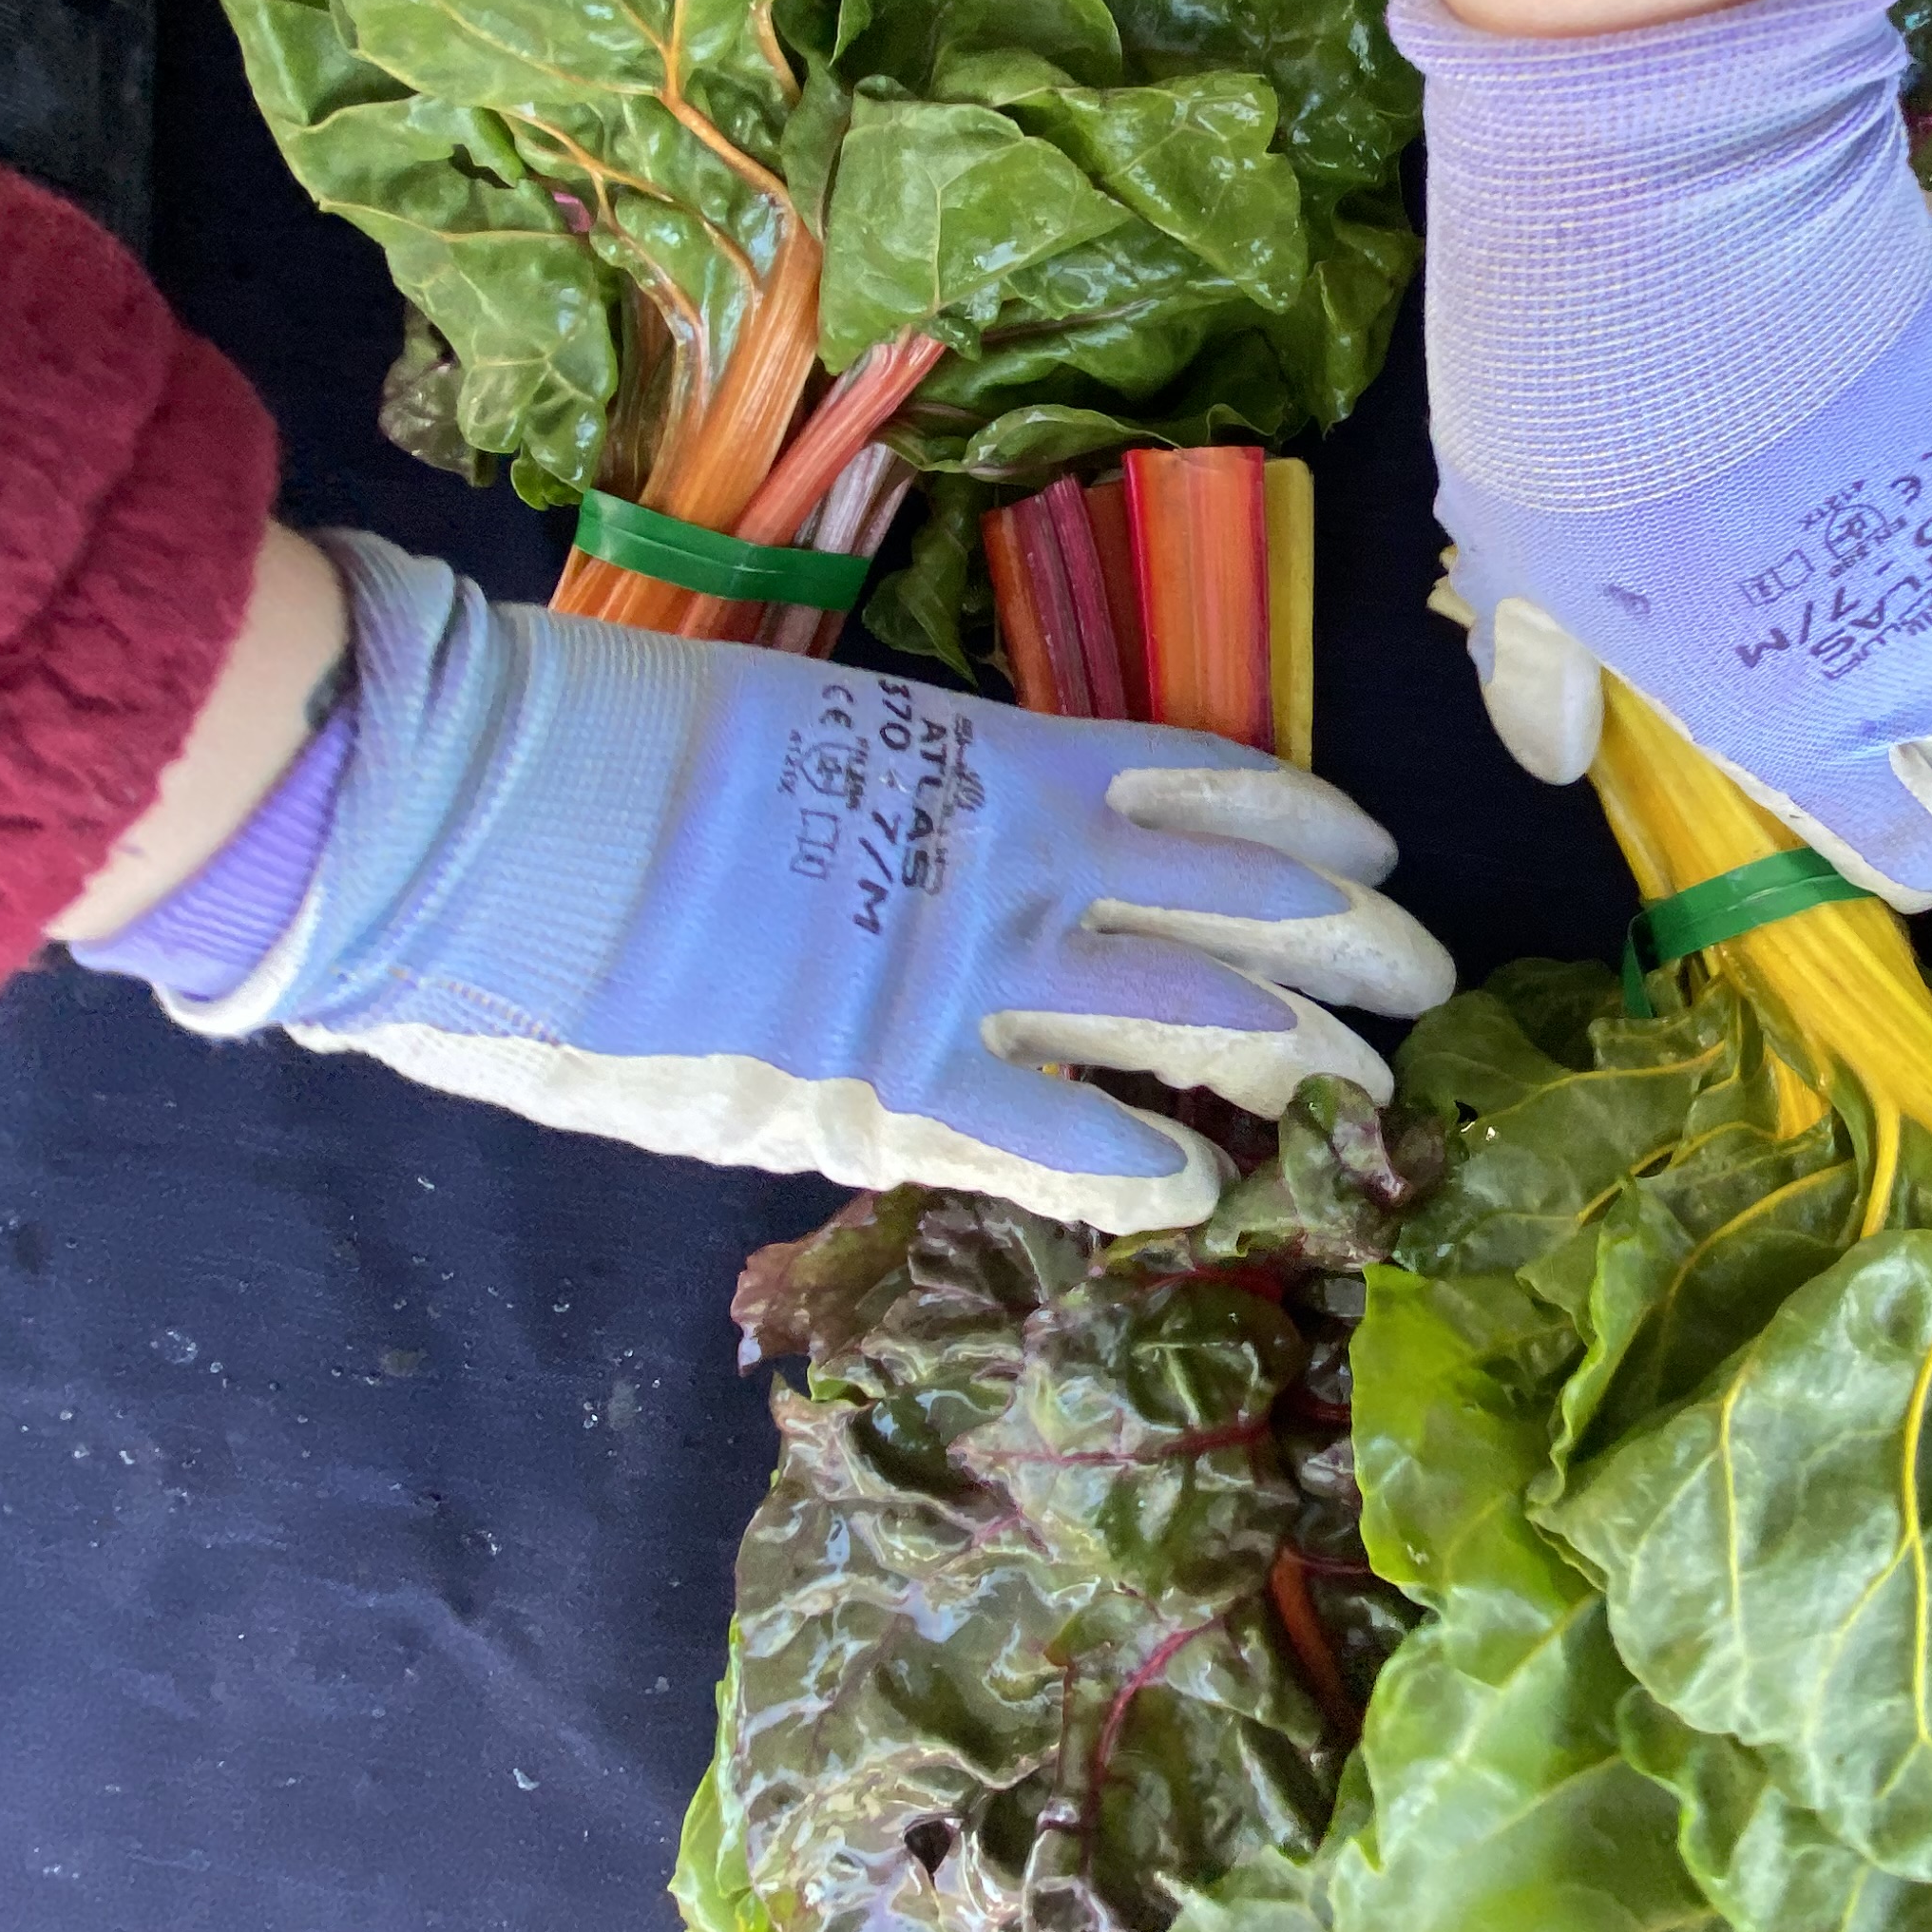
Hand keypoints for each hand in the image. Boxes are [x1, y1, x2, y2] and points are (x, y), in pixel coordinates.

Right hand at [146, 535, 1451, 1231]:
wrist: (502, 815)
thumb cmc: (616, 750)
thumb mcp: (793, 741)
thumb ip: (888, 799)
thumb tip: (938, 830)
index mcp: (992, 753)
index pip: (1200, 784)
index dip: (1300, 827)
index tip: (1371, 852)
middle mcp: (1019, 855)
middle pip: (1240, 901)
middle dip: (1351, 946)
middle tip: (1430, 982)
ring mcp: (972, 969)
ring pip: (1198, 1011)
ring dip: (1302, 1050)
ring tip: (1381, 1085)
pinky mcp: (900, 1076)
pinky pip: (1059, 1133)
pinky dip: (1140, 1163)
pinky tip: (1203, 1190)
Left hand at [1398, 0, 1931, 908]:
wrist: (1672, 225)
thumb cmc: (1570, 430)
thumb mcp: (1513, 567)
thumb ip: (1541, 679)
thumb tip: (1552, 756)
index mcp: (1804, 725)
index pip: (1905, 848)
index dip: (1900, 847)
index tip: (1884, 821)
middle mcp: (1921, 645)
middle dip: (1916, 692)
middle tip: (1828, 620)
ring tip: (1844, 479)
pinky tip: (1877, 376)